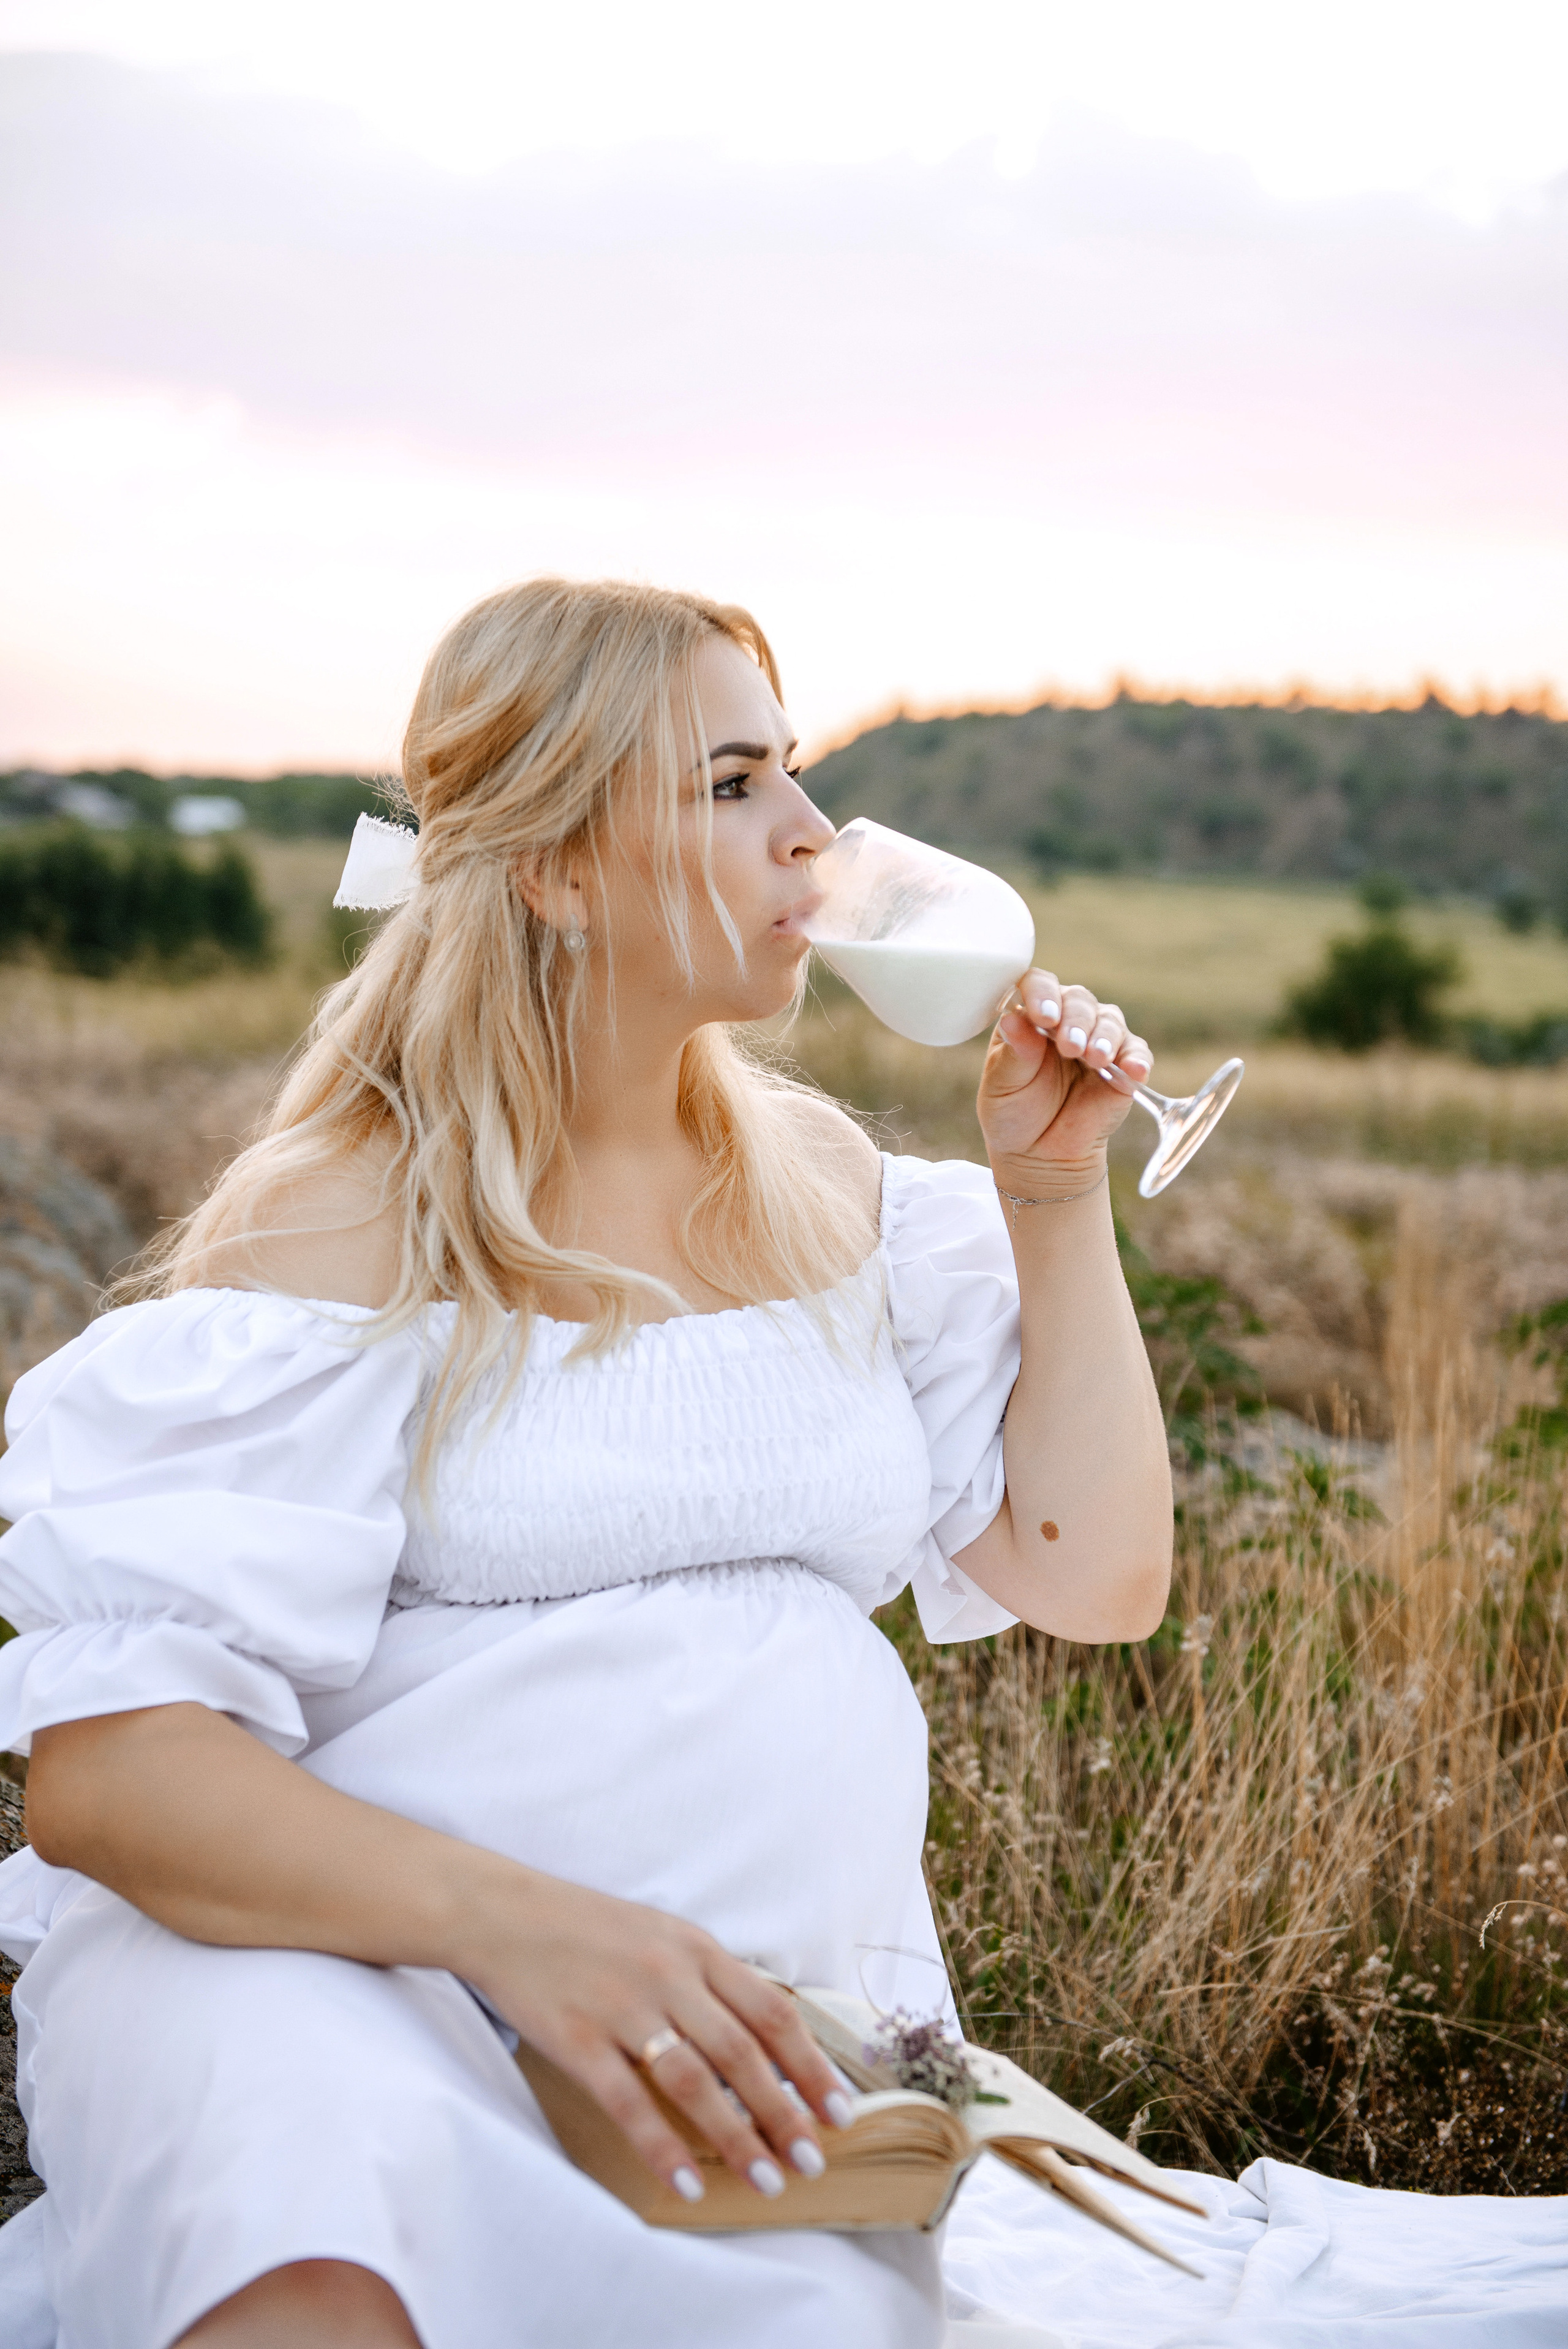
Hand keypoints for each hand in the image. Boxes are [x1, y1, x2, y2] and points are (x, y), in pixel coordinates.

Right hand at [462, 1870, 849, 2203]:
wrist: (504, 1913)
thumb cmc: (591, 1929)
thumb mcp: (664, 1936)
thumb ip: (711, 1981)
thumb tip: (765, 2042)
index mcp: (697, 1949)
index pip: (773, 2014)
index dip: (812, 2066)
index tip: (841, 2111)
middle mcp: (669, 1976)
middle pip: (743, 2054)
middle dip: (785, 2113)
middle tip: (812, 2162)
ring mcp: (623, 2007)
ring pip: (695, 2081)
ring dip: (737, 2137)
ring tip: (766, 2181)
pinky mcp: (578, 2038)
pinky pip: (628, 2102)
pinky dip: (662, 2146)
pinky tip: (687, 2183)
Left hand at [977, 968, 1151, 1183]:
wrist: (1040, 1154)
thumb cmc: (1014, 1113)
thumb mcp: (1002, 1087)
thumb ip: (1013, 1054)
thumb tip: (1013, 1017)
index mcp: (1030, 1015)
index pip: (1039, 985)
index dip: (1042, 994)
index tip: (1041, 1016)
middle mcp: (1066, 1019)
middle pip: (1078, 1000)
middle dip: (1076, 1021)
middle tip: (1070, 1046)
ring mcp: (1097, 1039)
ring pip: (1109, 1021)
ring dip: (1104, 1036)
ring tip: (1095, 1058)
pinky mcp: (1123, 1066)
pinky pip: (1137, 1053)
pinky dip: (1137, 1059)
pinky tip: (1134, 1071)